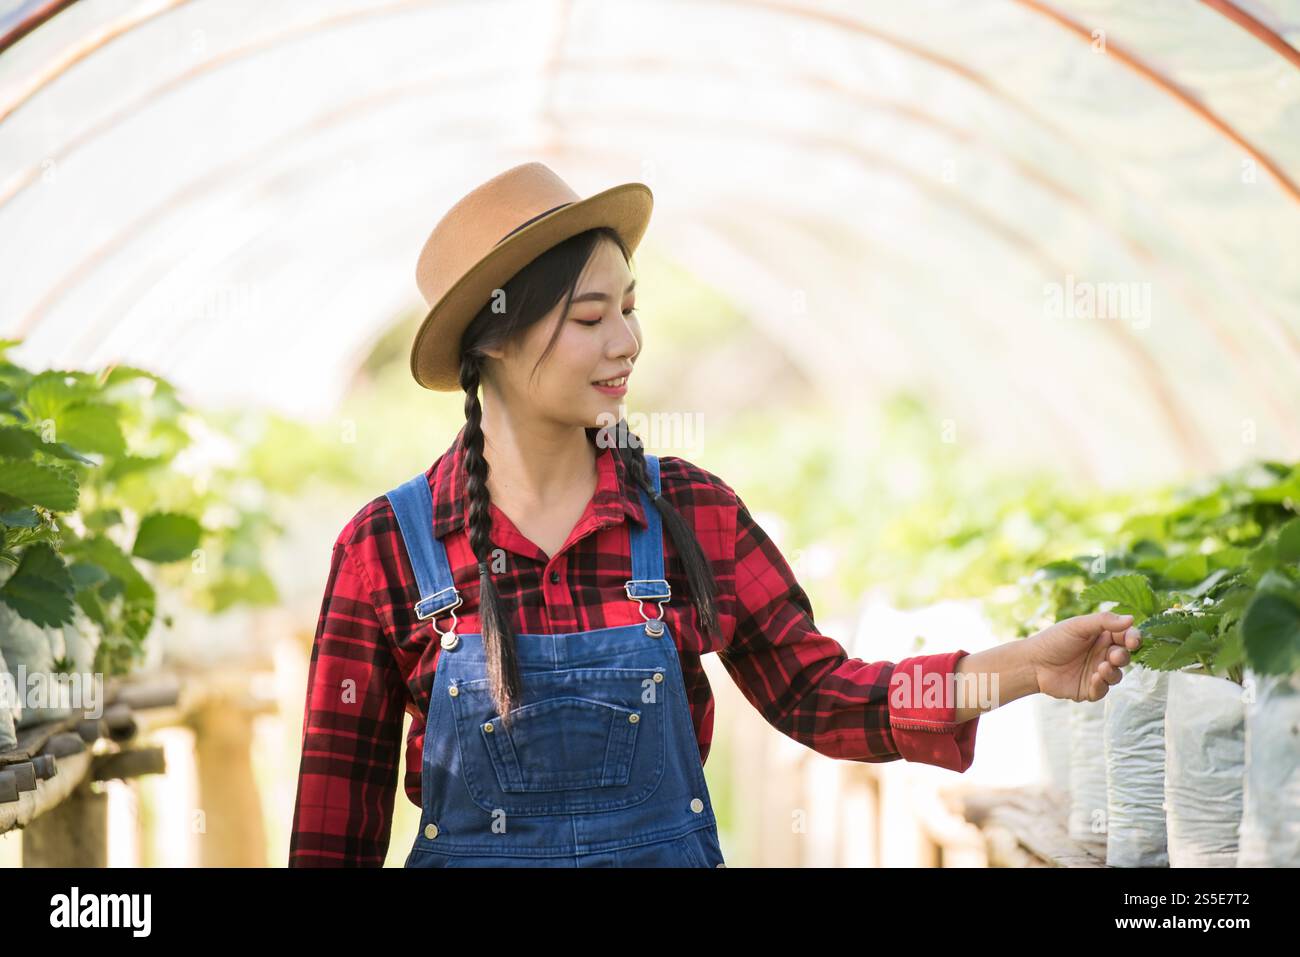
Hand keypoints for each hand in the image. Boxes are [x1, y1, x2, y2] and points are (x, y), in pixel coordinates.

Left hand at [1027, 611, 1142, 701]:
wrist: (1032, 663)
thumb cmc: (1053, 640)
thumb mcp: (1078, 626)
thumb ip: (1104, 621)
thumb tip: (1131, 619)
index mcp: (1102, 636)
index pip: (1126, 637)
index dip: (1133, 639)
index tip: (1133, 642)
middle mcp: (1102, 654)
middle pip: (1124, 657)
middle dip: (1122, 656)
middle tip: (1113, 656)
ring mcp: (1097, 672)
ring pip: (1117, 675)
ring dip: (1113, 672)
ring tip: (1101, 668)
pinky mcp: (1089, 689)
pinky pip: (1104, 691)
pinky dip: (1102, 685)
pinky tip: (1094, 678)